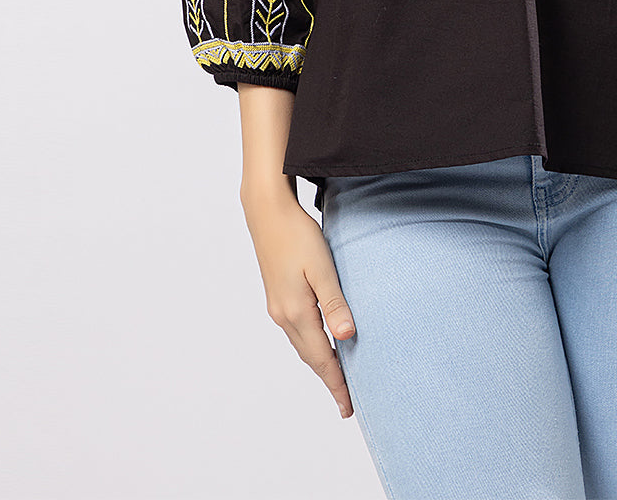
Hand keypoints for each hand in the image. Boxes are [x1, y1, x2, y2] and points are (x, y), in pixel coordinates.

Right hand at [240, 183, 357, 417]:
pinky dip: (311, 345)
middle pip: (310, 357)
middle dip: (329, 379)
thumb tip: (348, 337)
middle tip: (346, 402)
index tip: (349, 405)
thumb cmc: (298, 235)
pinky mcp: (277, 296)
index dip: (337, 382)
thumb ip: (335, 303)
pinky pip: (297, 331)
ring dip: (320, 363)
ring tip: (337, 378)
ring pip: (303, 345)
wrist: (267, 212)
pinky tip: (320, 343)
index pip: (322, 357)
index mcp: (296, 312)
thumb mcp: (322, 268)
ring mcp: (277, 306)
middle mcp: (283, 315)